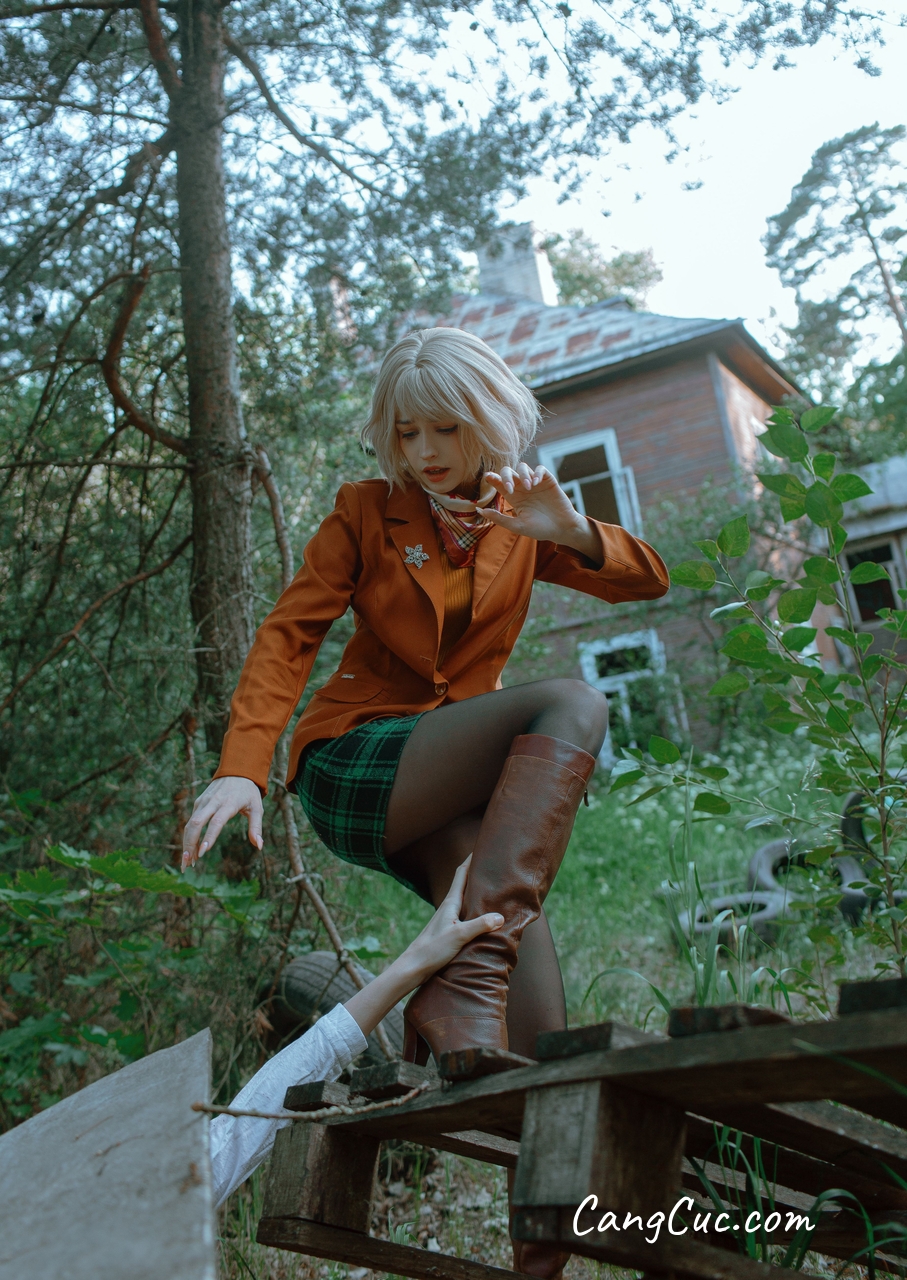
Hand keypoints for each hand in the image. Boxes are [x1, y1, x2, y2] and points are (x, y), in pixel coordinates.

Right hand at [181, 776, 262, 870]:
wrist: (237, 771)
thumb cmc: (249, 792)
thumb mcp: (257, 808)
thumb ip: (256, 827)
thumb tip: (259, 846)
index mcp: (228, 804)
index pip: (216, 822)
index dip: (208, 837)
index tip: (202, 853)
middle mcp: (213, 802)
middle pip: (196, 823)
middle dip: (190, 844)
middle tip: (188, 864)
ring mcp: (204, 802)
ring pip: (190, 824)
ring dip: (187, 843)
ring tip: (187, 862)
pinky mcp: (199, 802)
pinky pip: (190, 821)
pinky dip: (188, 837)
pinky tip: (191, 851)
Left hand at [401, 857, 503, 985]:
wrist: (413, 967)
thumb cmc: (432, 949)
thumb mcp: (459, 936)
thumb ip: (480, 925)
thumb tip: (500, 916)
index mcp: (450, 902)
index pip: (462, 874)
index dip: (471, 859)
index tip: (482, 846)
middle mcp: (448, 907)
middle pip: (464, 883)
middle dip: (476, 871)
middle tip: (492, 863)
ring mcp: (447, 918)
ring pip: (464, 898)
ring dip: (476, 890)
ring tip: (491, 886)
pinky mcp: (448, 930)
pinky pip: (465, 913)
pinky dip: (474, 908)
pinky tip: (482, 915)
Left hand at [483, 464, 602, 563]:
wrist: (561, 529)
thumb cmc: (540, 529)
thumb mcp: (517, 526)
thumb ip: (499, 518)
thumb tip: (479, 510)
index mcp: (513, 497)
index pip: (499, 483)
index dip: (493, 478)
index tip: (488, 477)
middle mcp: (522, 488)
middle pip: (508, 471)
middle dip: (506, 476)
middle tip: (510, 487)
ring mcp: (535, 483)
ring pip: (523, 467)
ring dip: (523, 474)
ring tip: (528, 488)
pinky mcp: (548, 481)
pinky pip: (540, 469)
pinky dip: (537, 472)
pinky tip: (536, 483)